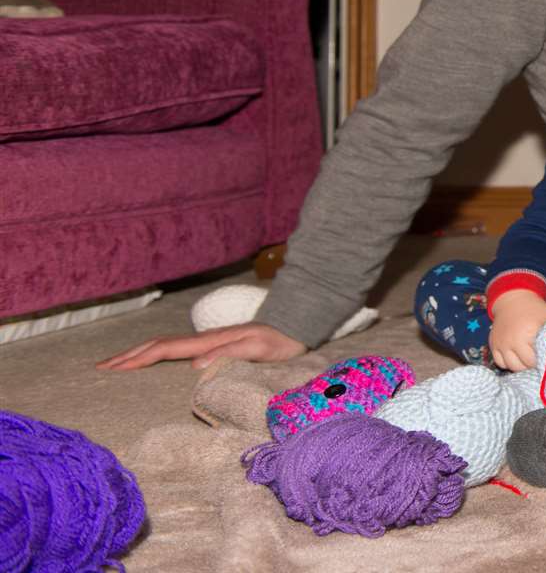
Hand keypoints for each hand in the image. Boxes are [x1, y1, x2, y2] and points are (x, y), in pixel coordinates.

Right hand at [98, 322, 305, 370]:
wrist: (294, 327)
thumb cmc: (279, 341)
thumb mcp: (258, 350)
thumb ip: (229, 355)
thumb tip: (194, 367)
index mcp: (209, 342)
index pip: (166, 350)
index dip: (139, 359)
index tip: (114, 368)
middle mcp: (204, 340)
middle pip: (158, 345)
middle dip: (128, 355)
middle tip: (100, 367)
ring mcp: (207, 342)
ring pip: (164, 345)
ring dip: (138, 353)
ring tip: (115, 363)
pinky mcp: (212, 345)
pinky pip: (175, 350)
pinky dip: (155, 354)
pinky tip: (150, 360)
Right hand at [488, 290, 545, 371]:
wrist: (513, 299)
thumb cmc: (536, 310)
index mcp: (526, 334)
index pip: (534, 361)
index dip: (542, 363)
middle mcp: (511, 341)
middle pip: (522, 366)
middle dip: (532, 366)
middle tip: (540, 360)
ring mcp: (500, 343)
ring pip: (510, 366)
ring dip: (521, 366)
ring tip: (529, 359)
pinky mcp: (493, 344)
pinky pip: (500, 362)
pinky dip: (508, 362)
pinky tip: (517, 356)